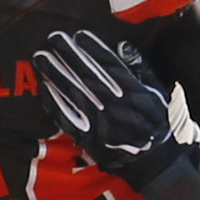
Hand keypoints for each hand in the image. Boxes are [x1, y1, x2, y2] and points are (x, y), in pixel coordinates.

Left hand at [35, 29, 185, 184]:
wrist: (154, 164)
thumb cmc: (157, 124)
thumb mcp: (158, 94)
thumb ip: (141, 69)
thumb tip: (123, 45)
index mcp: (135, 94)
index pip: (111, 66)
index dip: (94, 50)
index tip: (79, 35)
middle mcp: (117, 107)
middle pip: (88, 76)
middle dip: (69, 55)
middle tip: (53, 37)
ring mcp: (101, 123)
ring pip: (75, 95)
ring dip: (56, 74)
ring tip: (41, 57)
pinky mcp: (89, 139)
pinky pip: (68, 119)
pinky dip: (55, 103)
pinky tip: (45, 87)